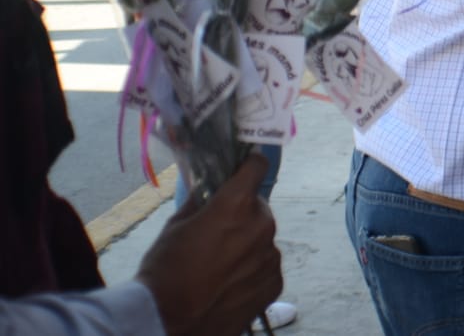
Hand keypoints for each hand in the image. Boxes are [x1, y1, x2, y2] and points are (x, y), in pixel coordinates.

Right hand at [136, 152, 281, 335]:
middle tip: (217, 235)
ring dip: (247, 245)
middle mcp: (261, 224)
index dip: (249, 166)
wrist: (167, 321)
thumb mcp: (174, 226)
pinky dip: (252, 271)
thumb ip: (200, 202)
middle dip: (241, 216)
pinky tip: (228, 284)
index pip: (257, 166)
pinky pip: (266, 266)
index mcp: (236, 204)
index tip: (245, 169)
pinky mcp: (274, 281)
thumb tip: (210, 190)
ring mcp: (270, 255)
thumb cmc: (164, 270)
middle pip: (258, 209)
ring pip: (262, 239)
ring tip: (219, 267)